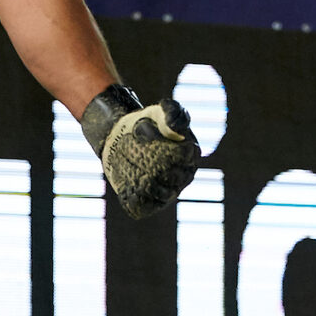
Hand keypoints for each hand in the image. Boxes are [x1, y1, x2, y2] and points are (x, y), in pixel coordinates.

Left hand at [80, 86, 200, 218]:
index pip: (179, 156)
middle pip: (166, 175)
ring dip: (136, 174)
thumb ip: (174, 112)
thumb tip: (176, 129)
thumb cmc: (149, 123)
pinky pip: (141, 205)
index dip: (158, 144)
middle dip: (144, 158)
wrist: (126, 137)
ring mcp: (168, 193)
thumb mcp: (162, 110)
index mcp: (191, 156)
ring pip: (154, 191)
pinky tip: (124, 179)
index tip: (143, 132)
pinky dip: (130, 194)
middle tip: (130, 144)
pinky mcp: (150, 204)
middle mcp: (183, 178)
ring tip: (125, 159)